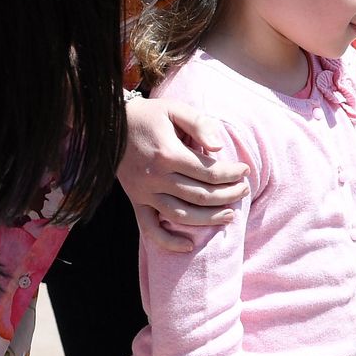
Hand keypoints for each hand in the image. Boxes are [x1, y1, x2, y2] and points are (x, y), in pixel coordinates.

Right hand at [119, 96, 248, 252]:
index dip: (232, 174)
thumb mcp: (175, 109)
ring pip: (182, 215)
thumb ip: (199, 124)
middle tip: (243, 191)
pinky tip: (188, 246)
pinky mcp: (136, 201)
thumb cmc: (149, 116)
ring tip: (229, 215)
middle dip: (228, 195)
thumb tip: (218, 148)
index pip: (209, 172)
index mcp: (168, 154)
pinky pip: (150, 228)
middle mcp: (155, 177)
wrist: (110, 124)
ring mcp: (144, 192)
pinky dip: (168, 241)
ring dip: (209, 219)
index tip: (245, 171)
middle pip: (201, 196)